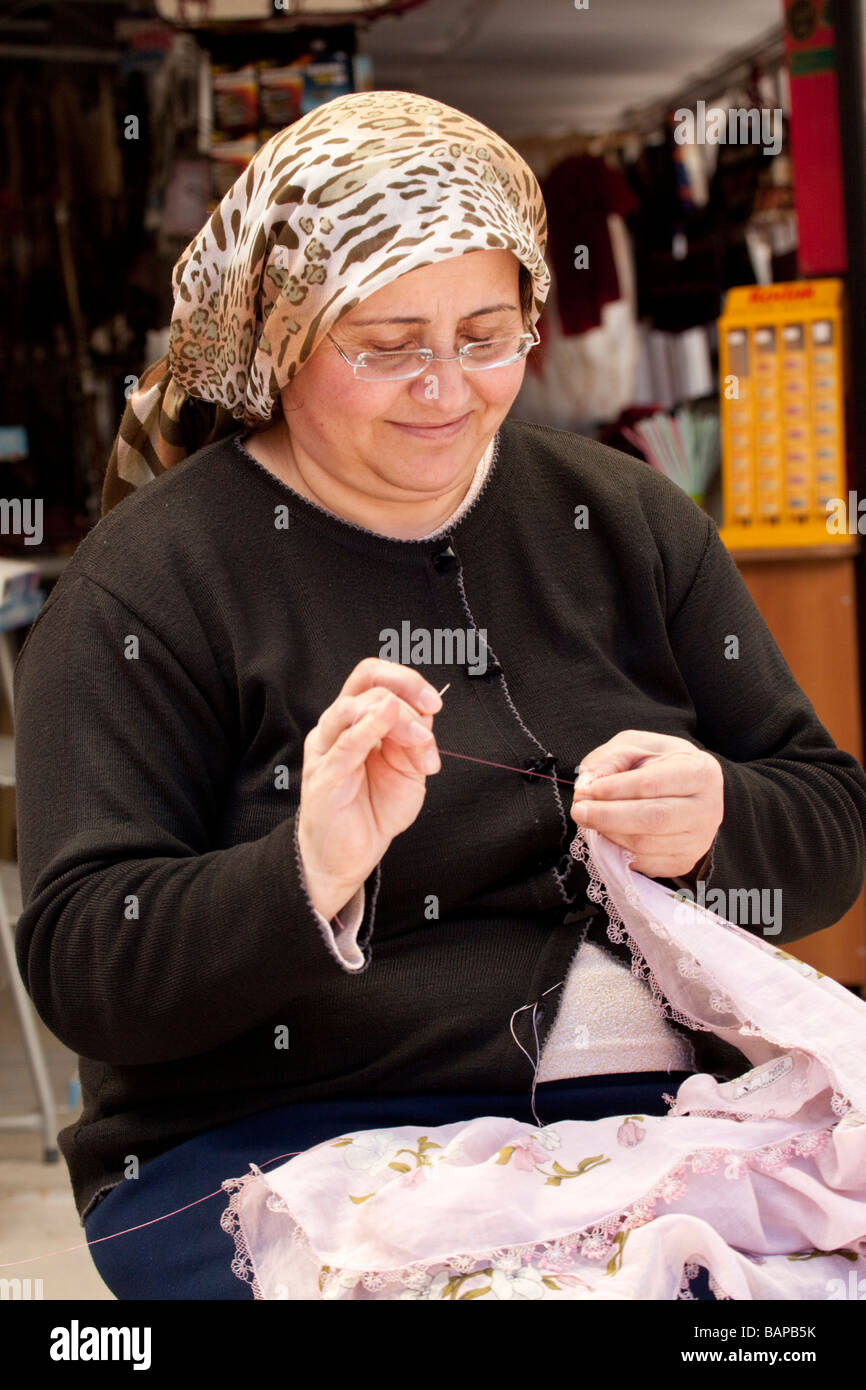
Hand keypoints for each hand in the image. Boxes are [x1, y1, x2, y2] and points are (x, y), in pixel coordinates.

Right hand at [297, 658, 442, 919]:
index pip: (376, 677)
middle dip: (406, 690)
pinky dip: (367, 725)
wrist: (350, 856)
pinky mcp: (324, 774)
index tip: (435, 703)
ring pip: (354, 705)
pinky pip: (344, 741)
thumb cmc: (374, 810)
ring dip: (398, 717)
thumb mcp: (409, 770)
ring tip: (420, 743)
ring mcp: (327, 748)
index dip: (408, 680)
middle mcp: (338, 727)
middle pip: (366, 680)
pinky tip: (385, 718)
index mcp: (358, 720)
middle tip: (430, 719)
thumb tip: (427, 713)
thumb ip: (417, 740)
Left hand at [570, 730, 722, 879]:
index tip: (586, 790)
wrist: (686, 789)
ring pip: (645, 844)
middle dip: (608, 816)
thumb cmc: (660, 763)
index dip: (615, 789)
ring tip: (589, 819)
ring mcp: (699, 840)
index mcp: (700, 772)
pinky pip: (645, 863)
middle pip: (652, 819)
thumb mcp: (636, 746)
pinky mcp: (684, 862)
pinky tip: (607, 835)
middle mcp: (707, 810)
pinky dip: (618, 851)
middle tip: (579, 810)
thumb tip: (587, 784)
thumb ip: (610, 759)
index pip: (652, 784)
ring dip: (609, 834)